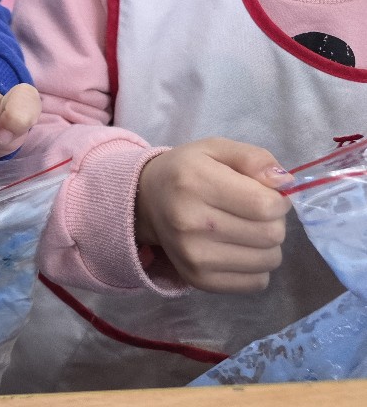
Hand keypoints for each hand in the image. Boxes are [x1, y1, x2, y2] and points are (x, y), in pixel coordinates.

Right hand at [135, 138, 292, 292]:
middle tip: (255, 212)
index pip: (265, 205)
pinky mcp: (199, 279)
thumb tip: (286, 182)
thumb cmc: (186, 171)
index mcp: (195, 183)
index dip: (278, 199)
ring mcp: (193, 255)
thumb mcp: (215, 149)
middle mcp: (190, 222)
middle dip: (274, 221)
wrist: (145, 201)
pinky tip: (238, 249)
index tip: (267, 194)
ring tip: (246, 229)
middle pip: (271, 235)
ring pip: (268, 260)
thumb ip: (253, 158)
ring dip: (267, 245)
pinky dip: (256, 266)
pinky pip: (257, 282)